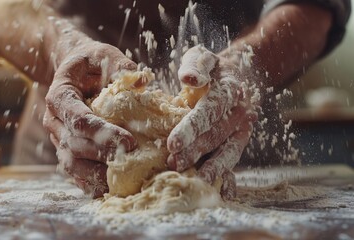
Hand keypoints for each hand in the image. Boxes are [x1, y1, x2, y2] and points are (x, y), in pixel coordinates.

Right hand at [43, 41, 141, 197]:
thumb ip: (119, 65)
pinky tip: (108, 189)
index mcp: (60, 95)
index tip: (129, 141)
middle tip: (131, 160)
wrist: (73, 72)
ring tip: (121, 180)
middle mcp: (54, 120)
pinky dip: (88, 182)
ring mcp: (57, 137)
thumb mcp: (102, 54)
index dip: (102, 133)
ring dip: (95, 174)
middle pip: (74, 144)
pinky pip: (73, 170)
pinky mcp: (65, 149)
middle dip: (103, 154)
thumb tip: (141, 82)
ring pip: (70, 162)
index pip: (78, 119)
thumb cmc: (90, 62)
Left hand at [167, 46, 257, 199]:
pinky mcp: (239, 141)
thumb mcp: (204, 57)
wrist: (241, 75)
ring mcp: (241, 130)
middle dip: (193, 152)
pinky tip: (223, 193)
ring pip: (226, 151)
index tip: (172, 144)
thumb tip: (187, 79)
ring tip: (193, 180)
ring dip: (210, 167)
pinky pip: (235, 160)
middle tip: (172, 164)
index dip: (191, 129)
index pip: (209, 111)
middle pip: (215, 136)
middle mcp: (238, 113)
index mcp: (229, 91)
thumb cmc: (213, 68)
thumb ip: (196, 65)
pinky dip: (230, 177)